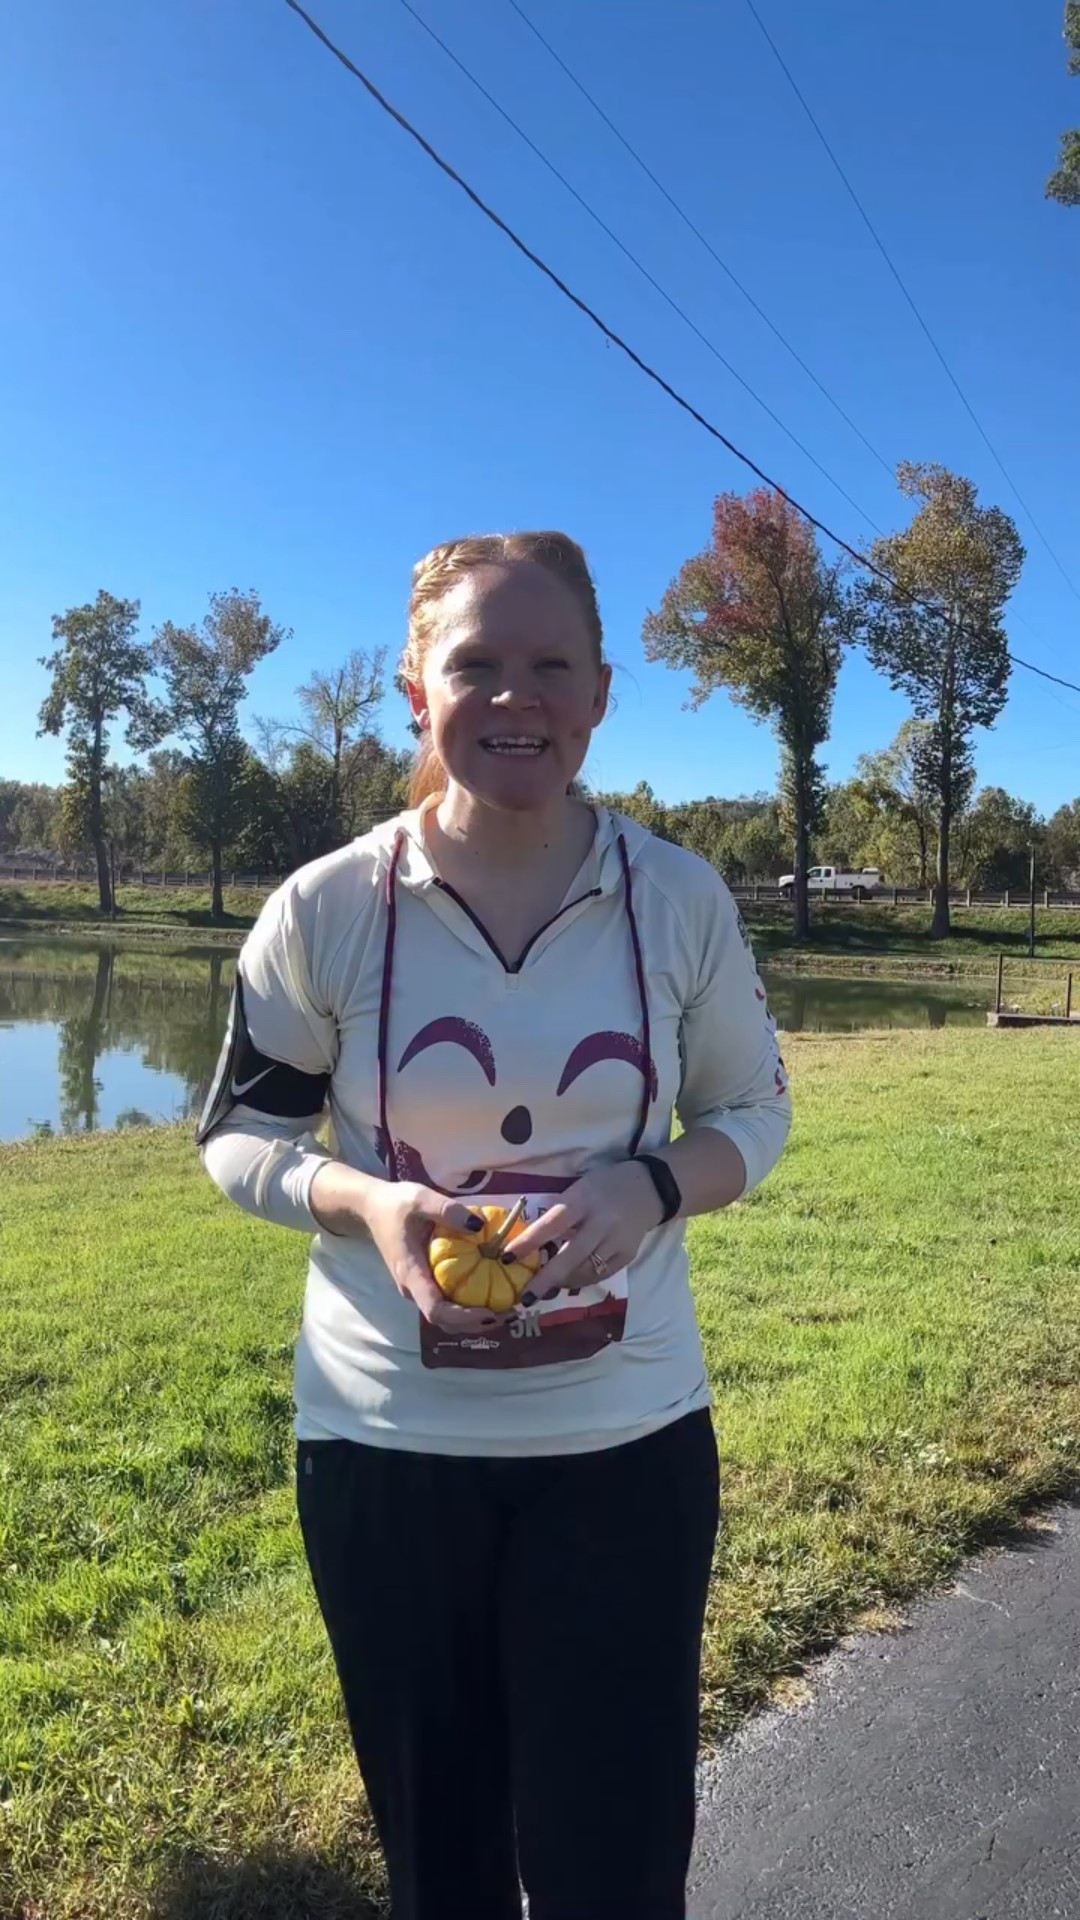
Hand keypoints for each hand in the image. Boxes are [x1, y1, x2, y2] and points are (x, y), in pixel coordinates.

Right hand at [317, 1170, 509, 1330]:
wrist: (373, 1209)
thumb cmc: (396, 1205)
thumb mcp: (420, 1198)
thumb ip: (447, 1210)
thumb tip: (479, 1225)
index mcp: (411, 1274)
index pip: (436, 1310)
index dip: (464, 1318)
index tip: (491, 1313)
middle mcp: (414, 1289)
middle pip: (446, 1322)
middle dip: (478, 1324)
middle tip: (512, 1313)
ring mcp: (420, 1288)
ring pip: (448, 1317)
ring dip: (477, 1319)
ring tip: (509, 1308)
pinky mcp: (426, 1283)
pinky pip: (449, 1303)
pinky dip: (471, 1306)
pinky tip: (495, 1294)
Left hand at [508, 1162, 664, 1299]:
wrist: (648, 1189)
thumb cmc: (602, 1186)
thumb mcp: (578, 1189)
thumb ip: (559, 1213)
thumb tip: (530, 1243)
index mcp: (584, 1199)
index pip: (553, 1223)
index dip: (529, 1242)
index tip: (507, 1257)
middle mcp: (602, 1222)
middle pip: (571, 1256)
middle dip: (546, 1279)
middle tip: (526, 1297)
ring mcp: (617, 1241)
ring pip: (586, 1270)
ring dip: (562, 1282)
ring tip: (545, 1289)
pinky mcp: (628, 1254)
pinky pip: (600, 1275)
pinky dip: (581, 1280)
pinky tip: (569, 1281)